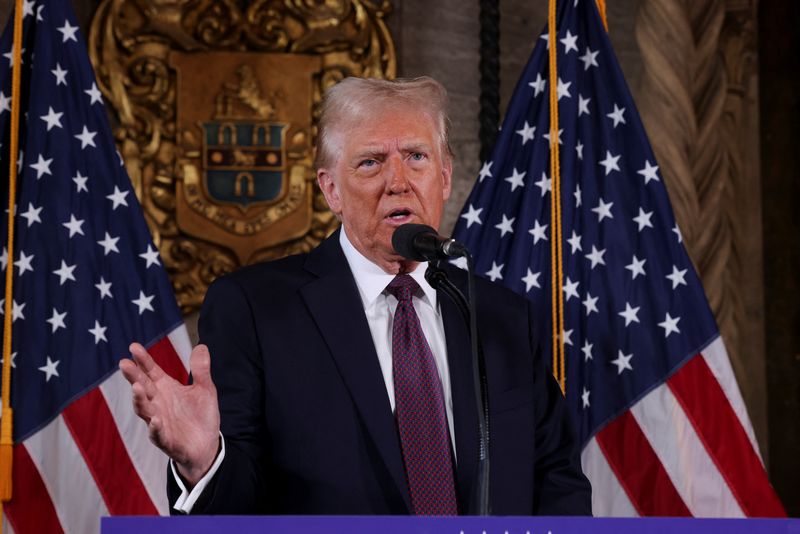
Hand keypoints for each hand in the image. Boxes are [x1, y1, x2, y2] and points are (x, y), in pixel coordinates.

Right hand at [120, 342, 220, 485]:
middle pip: (143, 387)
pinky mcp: (166, 440)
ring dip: (139, 399)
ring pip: (145, 410)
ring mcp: (159, 422)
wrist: (206, 446)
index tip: (133, 347)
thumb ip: (201, 370)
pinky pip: (158, 434)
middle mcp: (158, 403)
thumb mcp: (205, 389)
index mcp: (166, 389)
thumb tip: (201, 345)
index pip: (151, 371)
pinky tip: (155, 420)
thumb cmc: (200, 416)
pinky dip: (155, 427)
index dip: (143, 360)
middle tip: (124, 363)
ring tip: (137, 387)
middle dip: (133, 376)